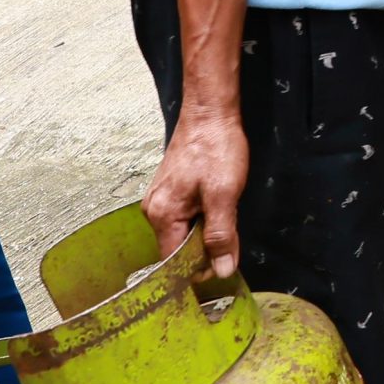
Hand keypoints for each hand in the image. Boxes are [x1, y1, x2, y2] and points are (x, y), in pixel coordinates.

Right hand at [143, 102, 249, 278]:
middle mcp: (154, 210)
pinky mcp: (170, 190)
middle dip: (203, 250)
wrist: (210, 112)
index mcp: (162, 215)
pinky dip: (201, 219)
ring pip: (183, 232)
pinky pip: (184, 217)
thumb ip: (221, 235)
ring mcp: (160, 198)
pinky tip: (217, 207)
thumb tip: (221, 271)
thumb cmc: (216, 149)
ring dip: (204, 233)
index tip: (221, 269)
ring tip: (224, 216)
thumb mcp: (224, 194)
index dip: (197, 269)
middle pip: (177, 248)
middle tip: (230, 242)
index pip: (174, 261)